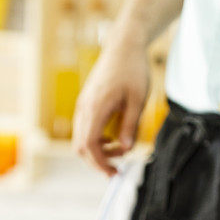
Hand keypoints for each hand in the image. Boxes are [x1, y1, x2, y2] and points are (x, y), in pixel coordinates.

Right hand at [73, 37, 148, 175]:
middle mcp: (84, 108)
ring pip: (81, 139)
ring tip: (120, 149)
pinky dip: (95, 139)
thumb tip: (126, 149)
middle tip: (118, 168)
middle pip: (81, 147)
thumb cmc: (132, 69)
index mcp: (96, 108)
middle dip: (98, 161)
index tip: (114, 173)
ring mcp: (82, 105)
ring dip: (98, 150)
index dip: (100, 163)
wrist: (123, 46)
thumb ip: (130, 126)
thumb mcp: (138, 100)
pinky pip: (84, 129)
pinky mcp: (85, 103)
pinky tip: (112, 138)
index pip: (90, 145)